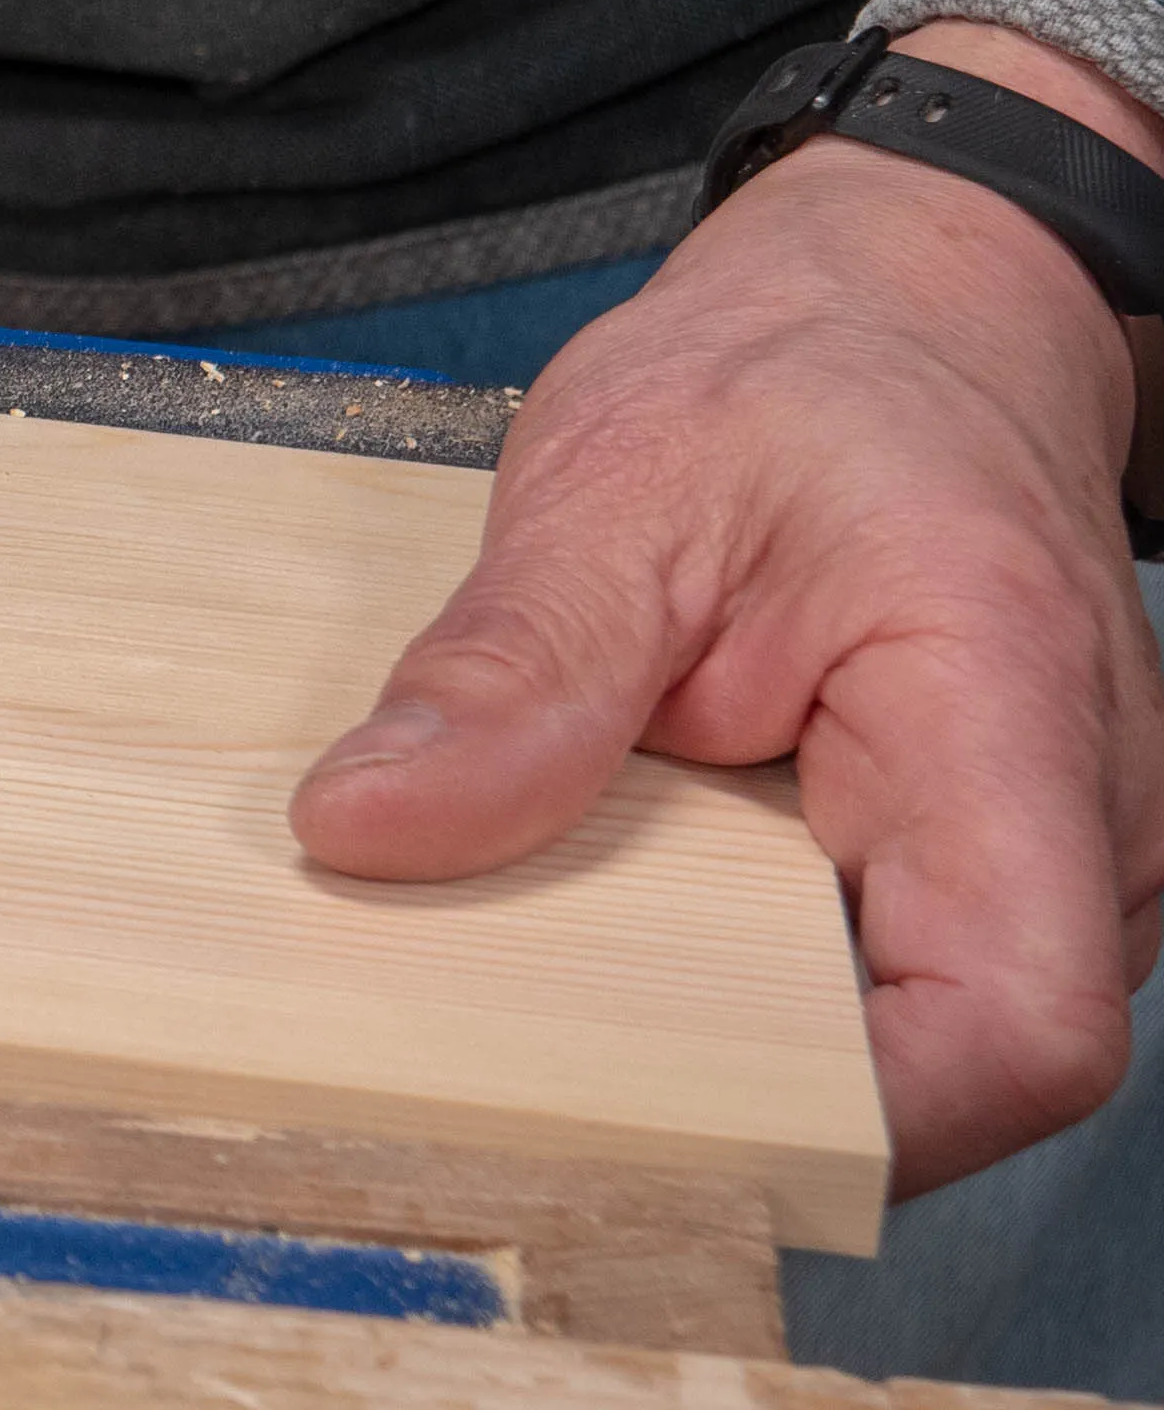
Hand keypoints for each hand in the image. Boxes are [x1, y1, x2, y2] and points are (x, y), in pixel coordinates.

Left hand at [290, 21, 1163, 1194]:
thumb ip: (512, 670)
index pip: (1012, 1029)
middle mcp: (1072, 834)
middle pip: (941, 1073)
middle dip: (722, 1086)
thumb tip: (360, 827)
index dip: (841, 1116)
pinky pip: (853, 982)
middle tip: (490, 1039)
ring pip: (890, 1044)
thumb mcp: (621, 481)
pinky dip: (718, 978)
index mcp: (1010, 725)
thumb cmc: (799, 377)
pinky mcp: (951, 873)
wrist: (900, 315)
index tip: (617, 1091)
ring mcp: (1030, 868)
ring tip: (521, 975)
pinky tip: (586, 931)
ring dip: (709, 1031)